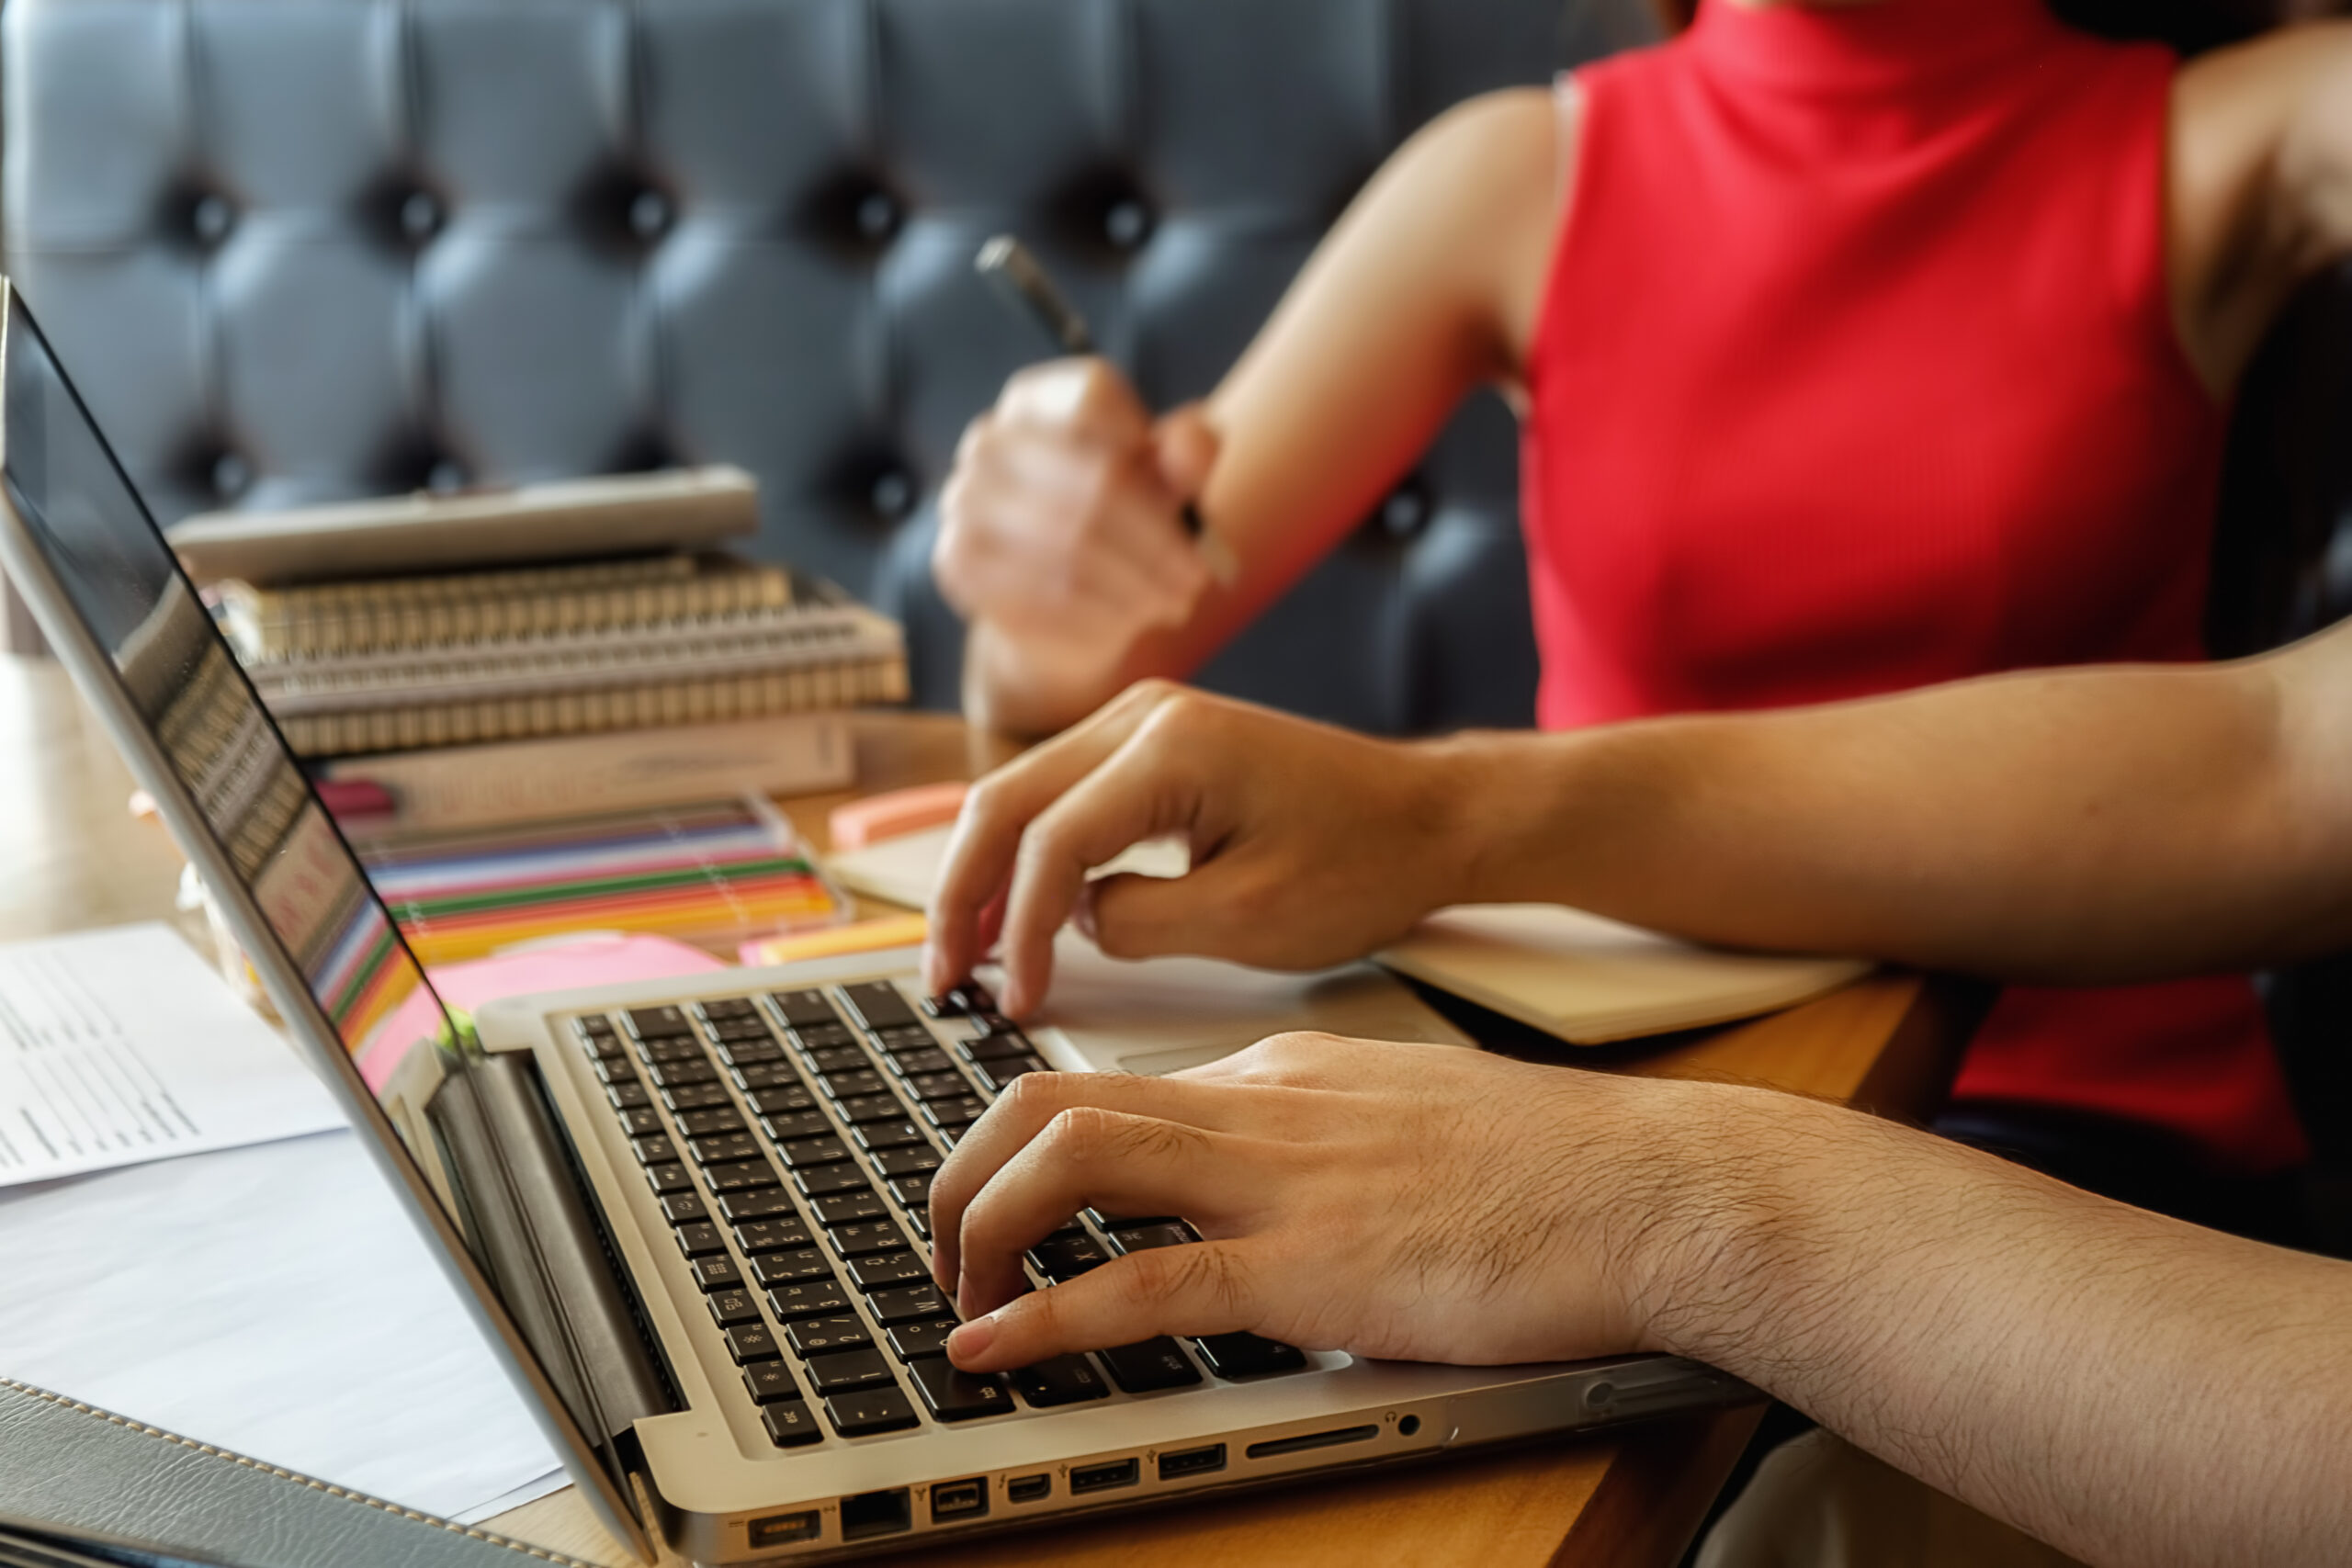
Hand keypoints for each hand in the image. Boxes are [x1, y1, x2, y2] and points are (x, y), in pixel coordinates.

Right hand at [922, 682, 1471, 1015]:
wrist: (1432, 819)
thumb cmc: (1366, 861)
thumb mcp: (1249, 919)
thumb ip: (1137, 924)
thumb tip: (1069, 927)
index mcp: (1171, 748)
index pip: (1051, 841)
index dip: (1017, 930)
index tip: (1014, 1000)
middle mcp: (1143, 716)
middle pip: (1003, 801)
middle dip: (960, 895)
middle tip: (940, 980)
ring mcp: (1142, 722)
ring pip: (1019, 795)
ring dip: (983, 875)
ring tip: (960, 958)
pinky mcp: (1151, 747)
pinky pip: (1060, 797)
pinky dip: (1026, 857)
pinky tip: (1013, 919)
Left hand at [928, 1032, 1694, 1371]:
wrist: (1659, 1187)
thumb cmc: (1559, 1169)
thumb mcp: (1409, 1123)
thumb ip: (1323, 1141)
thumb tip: (1264, 1193)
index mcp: (1283, 1070)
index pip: (1110, 1083)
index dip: (1021, 1146)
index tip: (993, 1205)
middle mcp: (1260, 1103)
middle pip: (1050, 1100)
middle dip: (964, 1172)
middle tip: (945, 1251)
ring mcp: (1281, 1179)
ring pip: (1068, 1160)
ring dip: (980, 1228)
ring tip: (957, 1297)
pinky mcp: (1311, 1265)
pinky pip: (1140, 1284)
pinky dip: (1045, 1318)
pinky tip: (996, 1351)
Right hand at [934, 360, 1219, 676]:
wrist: (1058, 612)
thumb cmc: (1118, 527)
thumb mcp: (1165, 484)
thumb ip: (1186, 454)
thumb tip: (1193, 446)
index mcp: (1038, 400)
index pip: (1095, 397)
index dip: (1147, 444)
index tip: (1181, 493)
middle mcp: (991, 439)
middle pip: (1096, 477)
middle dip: (1158, 539)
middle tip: (1195, 578)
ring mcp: (966, 499)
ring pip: (1073, 543)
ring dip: (1137, 584)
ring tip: (1172, 603)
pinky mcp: (958, 561)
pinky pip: (1042, 592)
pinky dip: (1101, 614)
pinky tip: (1128, 622)